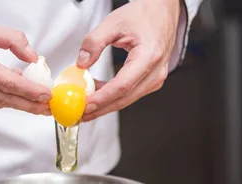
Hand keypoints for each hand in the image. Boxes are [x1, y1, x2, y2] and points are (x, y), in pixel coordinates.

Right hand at [0, 0, 50, 114]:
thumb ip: (12, 40)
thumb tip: (31, 56)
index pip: (9, 83)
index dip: (30, 92)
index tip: (45, 95)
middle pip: (4, 99)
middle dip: (29, 105)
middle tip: (46, 108)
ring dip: (14, 103)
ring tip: (33, 102)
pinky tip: (8, 95)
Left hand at [76, 0, 181, 121]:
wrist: (162, 11)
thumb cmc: (143, 15)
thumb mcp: (113, 22)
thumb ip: (94, 42)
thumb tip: (81, 64)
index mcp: (149, 56)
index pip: (123, 85)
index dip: (103, 98)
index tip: (86, 105)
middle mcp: (155, 72)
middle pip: (124, 98)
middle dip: (100, 109)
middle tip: (79, 114)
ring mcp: (155, 79)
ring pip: (126, 100)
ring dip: (104, 105)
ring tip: (83, 108)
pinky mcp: (151, 81)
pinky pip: (130, 94)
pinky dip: (112, 97)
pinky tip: (96, 95)